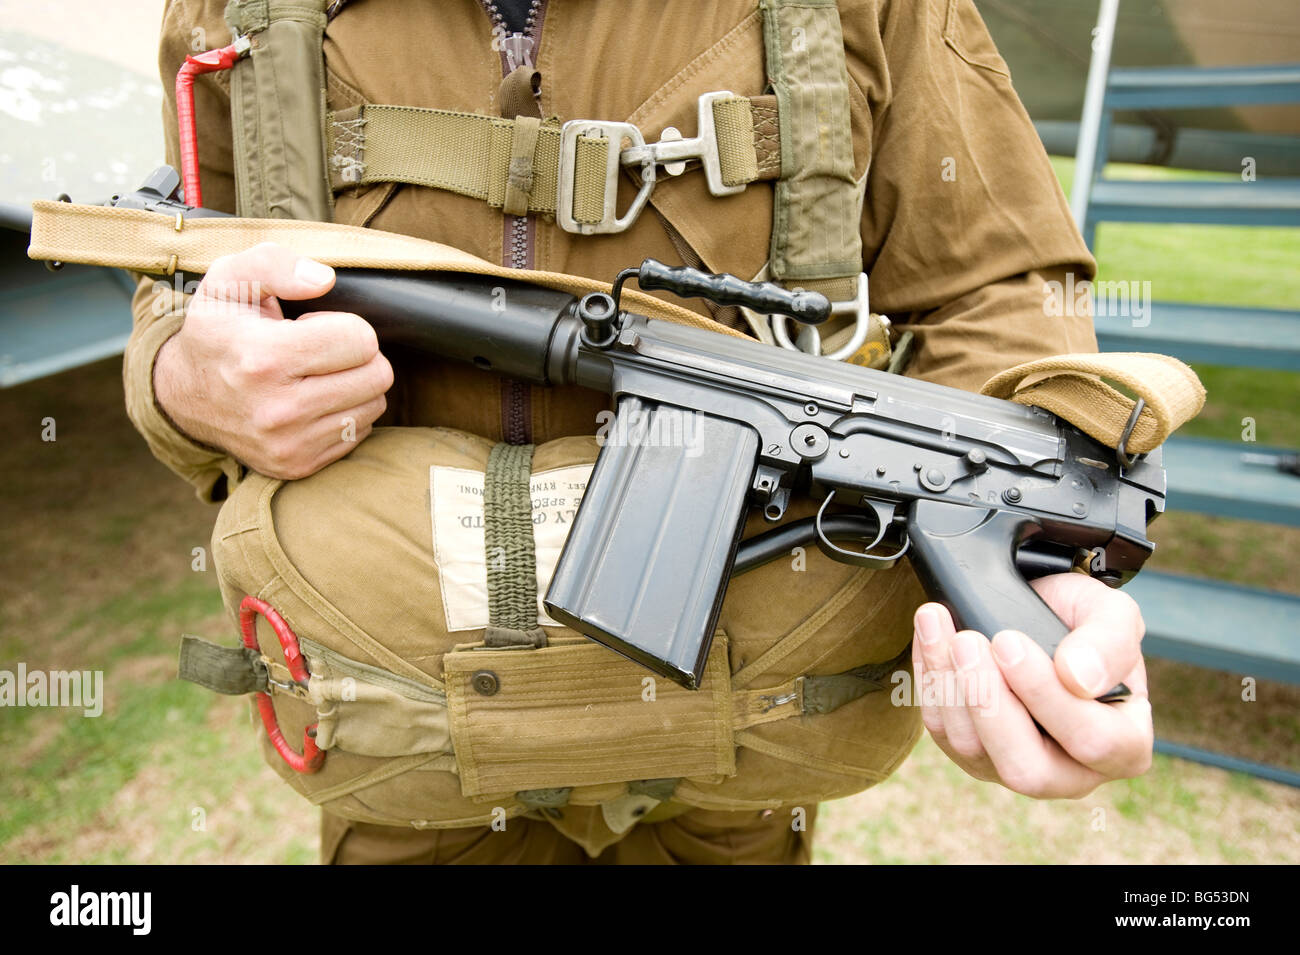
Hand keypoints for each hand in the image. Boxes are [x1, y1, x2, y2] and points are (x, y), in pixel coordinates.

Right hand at [154, 242, 393, 479]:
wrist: (183, 398)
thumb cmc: (217, 332)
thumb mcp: (228, 280)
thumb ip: (275, 263)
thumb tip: (324, 279)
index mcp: (263, 358)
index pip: (360, 339)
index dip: (344, 325)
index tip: (312, 327)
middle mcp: (278, 410)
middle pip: (377, 374)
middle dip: (358, 354)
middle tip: (322, 351)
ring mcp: (289, 444)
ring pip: (374, 405)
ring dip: (355, 384)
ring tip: (316, 375)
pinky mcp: (299, 466)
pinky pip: (359, 433)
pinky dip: (344, 413)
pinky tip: (313, 401)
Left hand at [911, 573, 1151, 797]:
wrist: (1040, 612)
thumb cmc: (1083, 623)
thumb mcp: (1112, 616)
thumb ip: (1110, 644)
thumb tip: (1079, 677)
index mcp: (1123, 747)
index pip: (1092, 742)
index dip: (1046, 696)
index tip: (1009, 641)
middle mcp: (1070, 772)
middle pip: (1026, 770)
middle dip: (989, 703)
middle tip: (967, 642)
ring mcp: (1014, 767)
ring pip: (972, 750)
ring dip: (949, 685)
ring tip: (940, 626)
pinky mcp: (971, 754)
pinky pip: (942, 732)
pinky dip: (929, 682)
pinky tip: (929, 637)